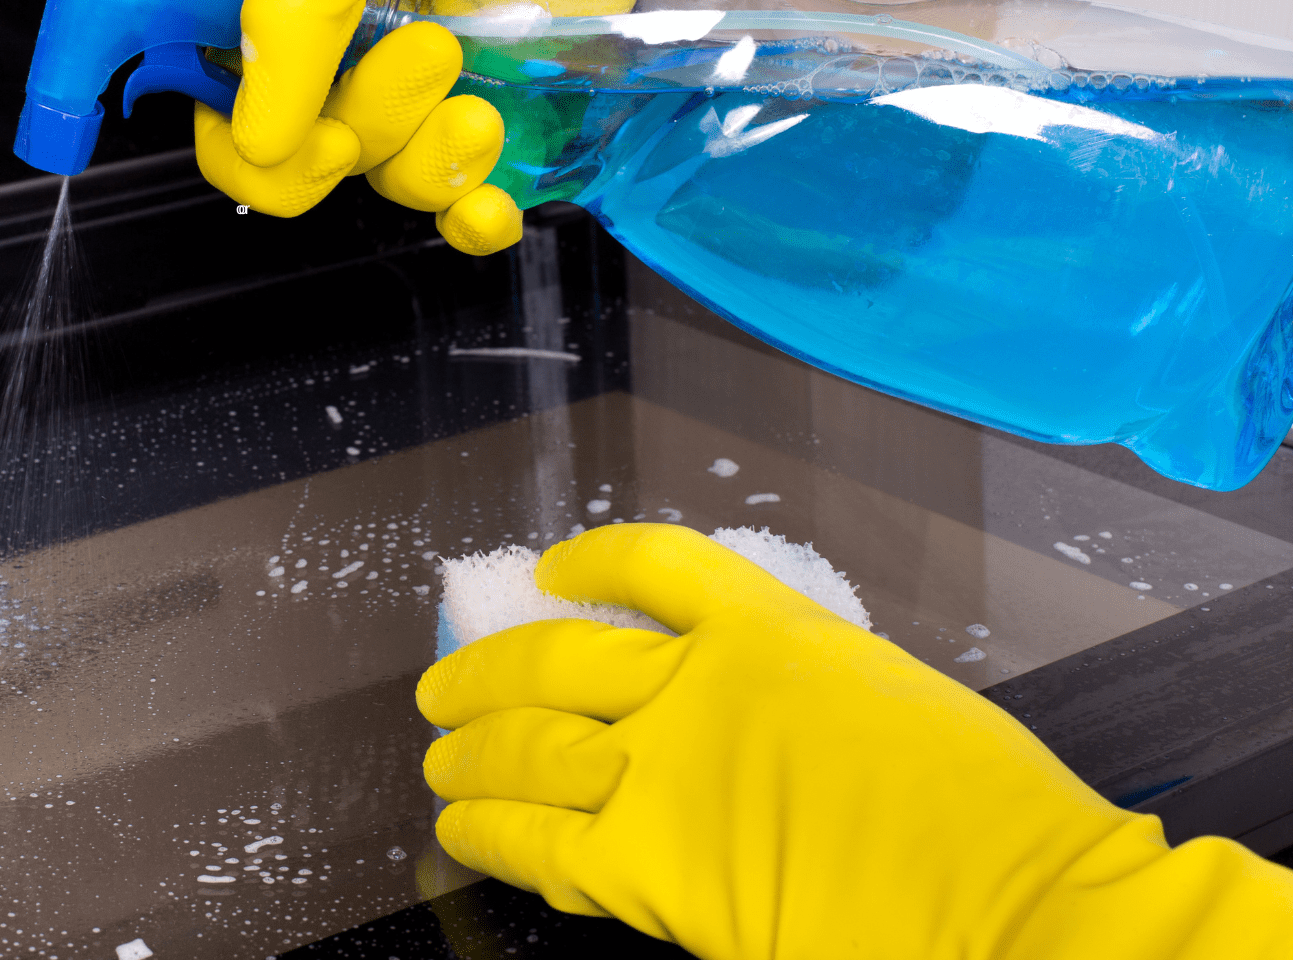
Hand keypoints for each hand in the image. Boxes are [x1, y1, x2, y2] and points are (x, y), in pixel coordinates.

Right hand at [194, 18, 523, 251]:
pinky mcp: (522, 98)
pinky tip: (491, 204)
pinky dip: (471, 220)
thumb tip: (256, 135)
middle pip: (313, 134)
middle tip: (432, 53)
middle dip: (370, 122)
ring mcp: (447, 64)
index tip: (317, 135)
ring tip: (480, 110)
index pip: (222, 75)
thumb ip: (291, 2)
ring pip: (389, 169)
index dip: (241, 130)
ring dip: (426, 168)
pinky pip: (471, 194)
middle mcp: (368, 17)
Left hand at [418, 524, 1292, 959]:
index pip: (650, 564)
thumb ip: (801, 697)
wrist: (1021, 900)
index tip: (551, 570)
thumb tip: (752, 729)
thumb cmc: (992, 815)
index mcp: (770, 630)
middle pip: (552, 655)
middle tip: (444, 687)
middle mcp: (700, 686)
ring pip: (529, 738)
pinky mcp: (656, 865)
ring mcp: (670, 771)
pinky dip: (492, 831)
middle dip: (484, 673)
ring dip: (469, 749)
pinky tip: (467, 823)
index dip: (583, 561)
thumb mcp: (891, 700)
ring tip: (439, 761)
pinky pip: (542, 840)